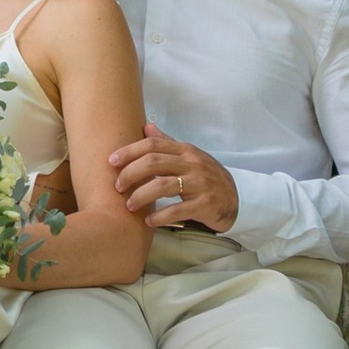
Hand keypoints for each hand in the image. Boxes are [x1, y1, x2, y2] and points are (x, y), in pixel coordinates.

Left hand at [108, 121, 238, 231]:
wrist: (236, 199)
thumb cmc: (206, 177)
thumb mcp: (189, 156)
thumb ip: (168, 143)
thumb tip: (146, 126)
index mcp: (185, 150)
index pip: (153, 145)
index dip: (129, 151)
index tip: (111, 161)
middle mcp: (192, 164)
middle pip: (154, 163)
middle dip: (130, 173)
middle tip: (117, 187)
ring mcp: (200, 184)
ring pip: (163, 186)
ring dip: (141, 196)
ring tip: (129, 206)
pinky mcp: (205, 205)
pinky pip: (177, 210)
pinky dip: (160, 217)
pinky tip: (149, 222)